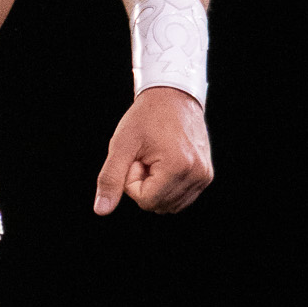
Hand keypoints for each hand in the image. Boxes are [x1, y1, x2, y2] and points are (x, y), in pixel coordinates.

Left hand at [94, 85, 211, 214]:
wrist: (173, 96)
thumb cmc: (146, 117)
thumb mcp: (121, 145)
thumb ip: (110, 178)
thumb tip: (101, 210)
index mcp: (178, 167)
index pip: (145, 200)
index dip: (132, 180)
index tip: (137, 156)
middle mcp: (197, 174)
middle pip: (158, 205)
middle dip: (145, 184)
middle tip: (146, 156)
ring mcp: (204, 176)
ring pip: (169, 205)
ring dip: (156, 186)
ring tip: (156, 158)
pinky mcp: (206, 175)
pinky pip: (180, 198)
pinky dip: (167, 186)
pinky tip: (165, 162)